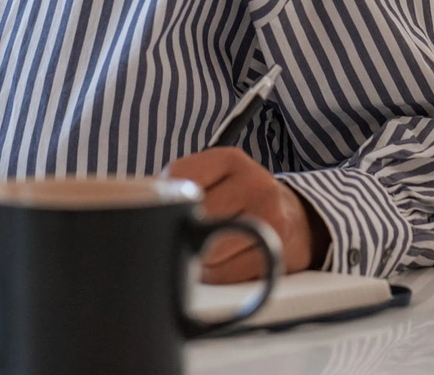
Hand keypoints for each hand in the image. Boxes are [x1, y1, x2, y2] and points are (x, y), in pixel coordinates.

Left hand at [163, 147, 329, 281]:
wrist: (298, 220)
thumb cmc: (239, 201)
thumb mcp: (215, 178)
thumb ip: (180, 186)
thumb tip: (136, 211)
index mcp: (230, 159)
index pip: (177, 178)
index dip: (164, 201)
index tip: (167, 208)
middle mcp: (254, 183)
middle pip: (192, 218)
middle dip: (182, 232)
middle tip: (189, 231)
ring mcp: (268, 218)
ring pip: (205, 249)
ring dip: (196, 258)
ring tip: (208, 247)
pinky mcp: (274, 251)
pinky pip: (223, 274)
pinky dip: (214, 275)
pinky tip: (224, 262)